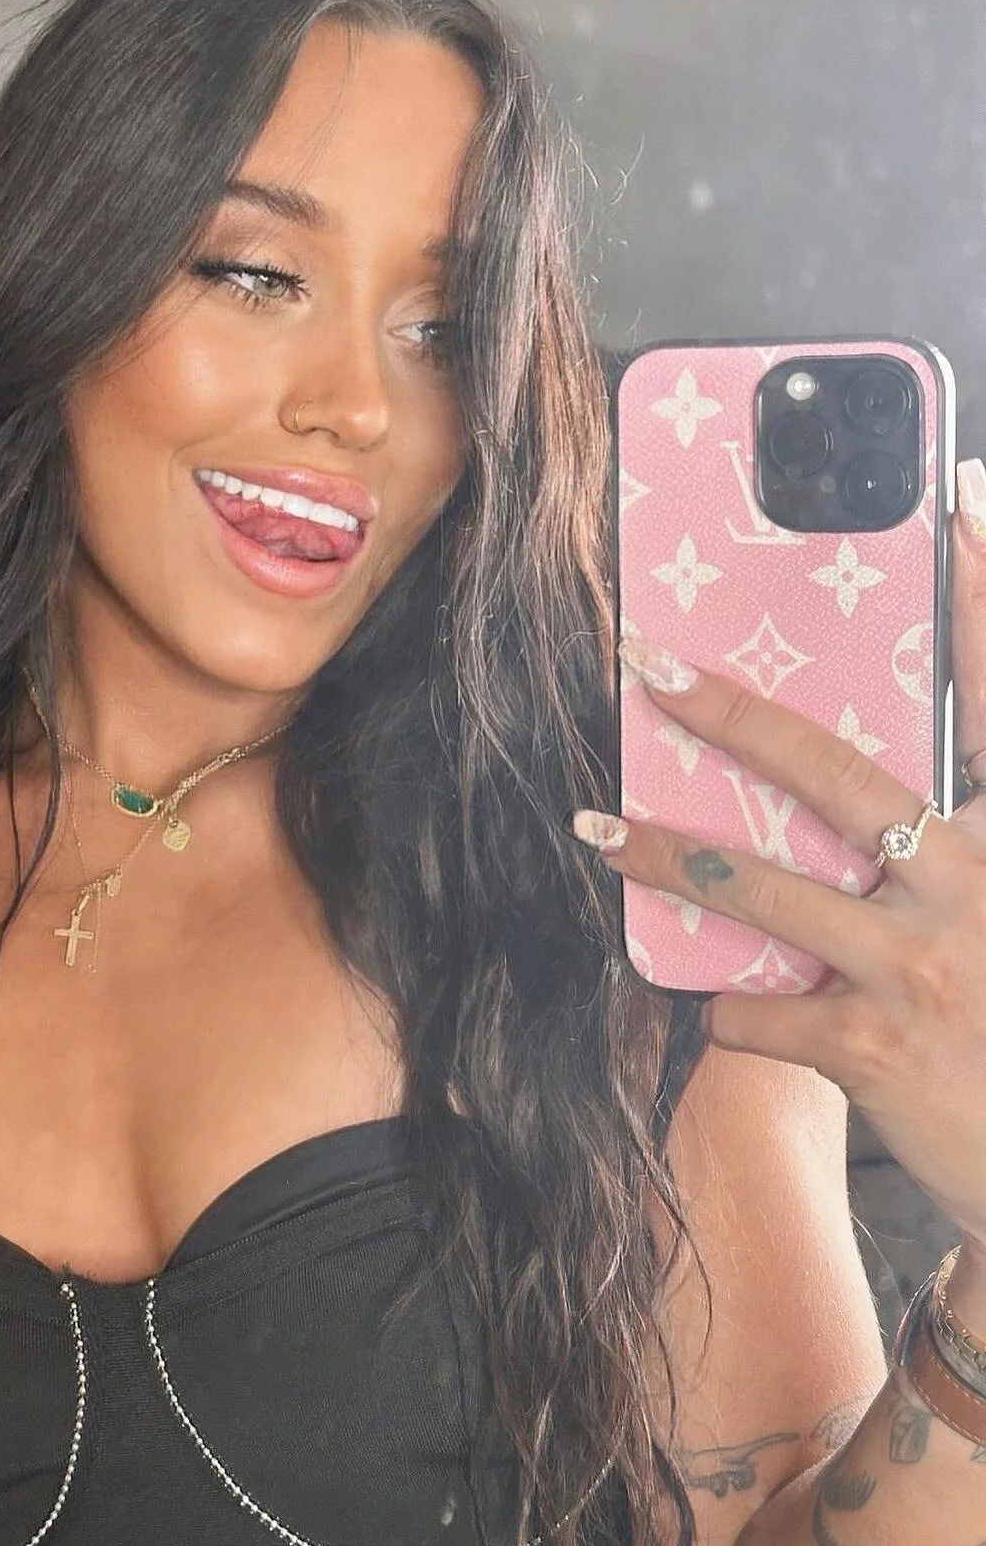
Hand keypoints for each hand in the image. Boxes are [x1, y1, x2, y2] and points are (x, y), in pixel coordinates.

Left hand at [572, 461, 985, 1261]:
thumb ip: (937, 858)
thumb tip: (854, 825)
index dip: (984, 597)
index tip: (954, 499)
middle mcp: (973, 883)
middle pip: (836, 771)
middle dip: (731, 712)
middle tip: (650, 665)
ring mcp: (922, 965)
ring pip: (757, 884)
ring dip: (666, 855)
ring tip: (598, 832)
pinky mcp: (872, 1046)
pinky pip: (753, 1003)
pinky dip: (726, 1002)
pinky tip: (728, 1006)